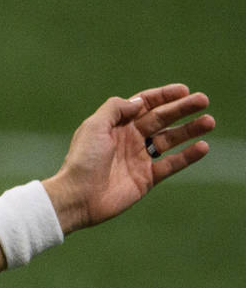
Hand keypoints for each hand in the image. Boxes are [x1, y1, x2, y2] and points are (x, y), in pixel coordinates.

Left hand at [43, 83, 214, 232]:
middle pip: (161, 119)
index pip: (144, 105)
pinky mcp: (146, 178)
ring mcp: (139, 159)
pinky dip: (187, 156)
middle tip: (203, 100)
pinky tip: (202, 147)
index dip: (164, 96)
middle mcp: (129, 139)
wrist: (77, 196)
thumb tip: (139, 103)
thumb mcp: (95, 127)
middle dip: (182, 109)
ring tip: (209, 121)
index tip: (184, 90)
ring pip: (170, 139)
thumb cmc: (83, 160)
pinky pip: (172, 164)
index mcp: (115, 125)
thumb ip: (116, 109)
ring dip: (190, 130)